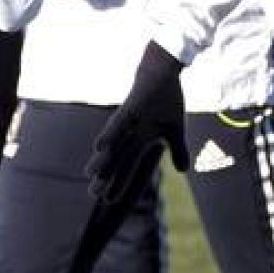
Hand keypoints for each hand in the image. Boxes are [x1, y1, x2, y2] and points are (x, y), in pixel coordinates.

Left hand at [86, 41, 188, 203]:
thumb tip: (183, 171)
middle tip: (93, 194)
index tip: (109, 201)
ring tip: (90, 175)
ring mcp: (129, 120)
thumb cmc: (166, 98)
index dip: (120, 182)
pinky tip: (98, 146)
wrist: (164, 71)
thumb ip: (178, 151)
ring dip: (103, 158)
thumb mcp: (176, 129)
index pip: (129, 165)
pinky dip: (110, 134)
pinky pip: (119, 122)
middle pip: (117, 157)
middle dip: (106, 176)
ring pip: (115, 142)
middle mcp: (131, 132)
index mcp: (142, 139)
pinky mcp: (131, 106)